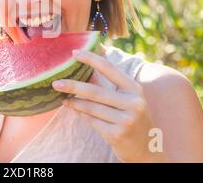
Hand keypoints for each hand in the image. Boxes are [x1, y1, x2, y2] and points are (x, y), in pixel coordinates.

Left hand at [52, 49, 166, 162]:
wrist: (147, 150)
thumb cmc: (133, 118)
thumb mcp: (129, 98)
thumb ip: (112, 84)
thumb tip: (87, 65)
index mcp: (135, 89)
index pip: (110, 69)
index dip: (91, 59)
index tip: (74, 53)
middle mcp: (133, 104)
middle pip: (95, 91)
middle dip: (73, 86)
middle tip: (56, 83)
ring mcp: (126, 121)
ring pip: (91, 107)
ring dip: (74, 102)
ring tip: (63, 98)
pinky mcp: (116, 135)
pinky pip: (92, 120)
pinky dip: (80, 114)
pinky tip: (74, 109)